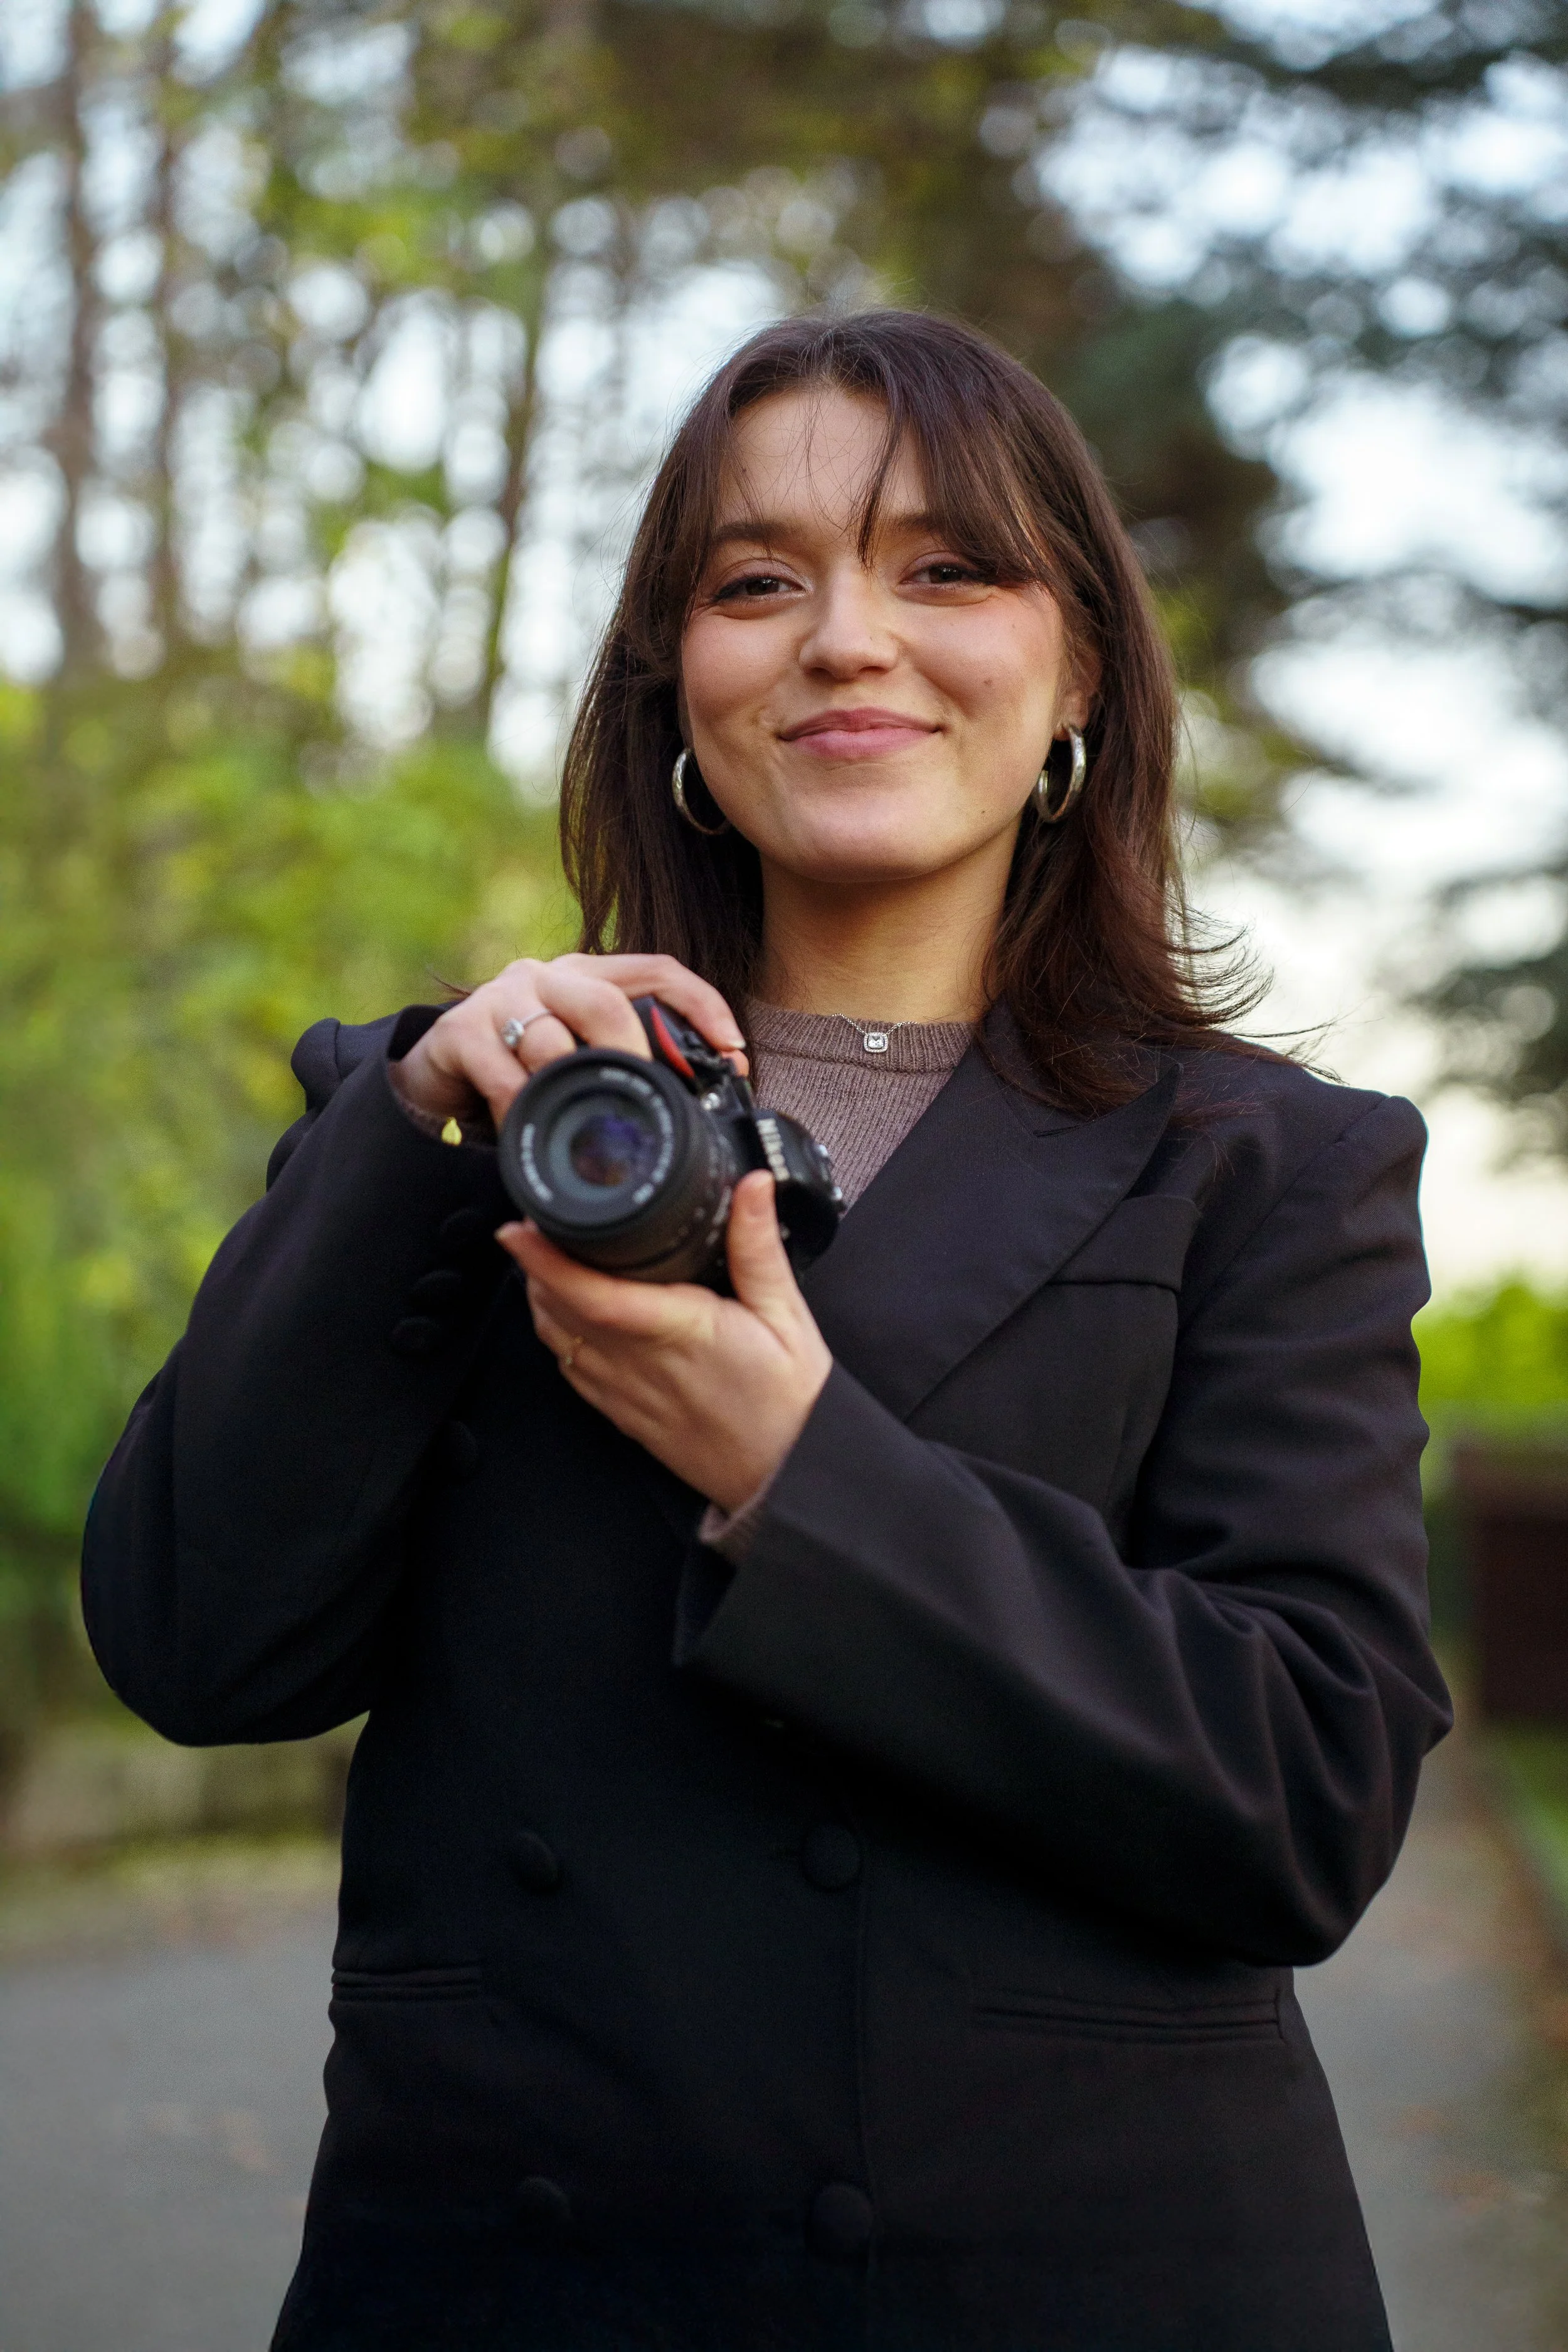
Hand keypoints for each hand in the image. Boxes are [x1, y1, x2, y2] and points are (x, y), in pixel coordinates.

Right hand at [396, 953, 747, 1131]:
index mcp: (587, 976)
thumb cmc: (521, 1070)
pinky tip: (532, 1134)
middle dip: (636, 1056)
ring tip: (587, 1130)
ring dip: (573, 1092)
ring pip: (551, 1040)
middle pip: (605, 1001)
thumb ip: (622, 1066)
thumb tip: (695, 1107)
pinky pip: (504, 1076)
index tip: (733, 1051)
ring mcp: (501, 999)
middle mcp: (547, 977)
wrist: (434, 1076)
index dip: (702, 1004)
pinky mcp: (461, 1032)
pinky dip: (524, 1110)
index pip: (657, 970)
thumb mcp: (578, 1061)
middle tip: (651, 1098)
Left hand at [501, 1171, 832, 1513]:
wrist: (788, 1477)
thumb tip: (751, 1186)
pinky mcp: (622, 1415)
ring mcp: (624, 1394)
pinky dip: (557, 1334)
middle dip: (535, 1266)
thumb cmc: (791, 1402)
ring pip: (556, 1341)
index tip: (517, 1229)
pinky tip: (568, 1314)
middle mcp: (638, 1365)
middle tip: (535, 1223)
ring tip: (547, 1259)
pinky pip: (571, 1370)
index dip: (545, 1261)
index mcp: (677, 1331)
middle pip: (557, 1312)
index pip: (591, 1295)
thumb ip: (758, 1247)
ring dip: (541, 1298)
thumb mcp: (788, 1316)